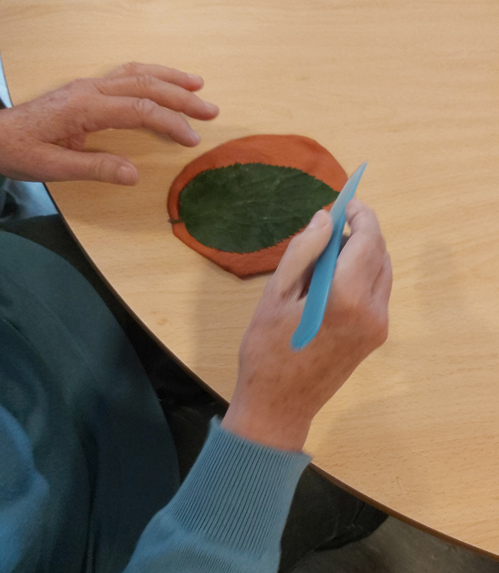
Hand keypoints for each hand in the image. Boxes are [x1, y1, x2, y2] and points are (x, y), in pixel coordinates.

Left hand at [0, 62, 218, 184]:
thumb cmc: (21, 151)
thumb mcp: (54, 167)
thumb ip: (95, 169)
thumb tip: (134, 174)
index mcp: (84, 108)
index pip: (138, 109)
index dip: (170, 122)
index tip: (192, 138)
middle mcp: (90, 90)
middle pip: (145, 85)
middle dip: (181, 97)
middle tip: (210, 110)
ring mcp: (89, 86)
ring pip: (137, 72)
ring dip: (170, 78)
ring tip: (198, 84)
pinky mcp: (88, 90)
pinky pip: (125, 74)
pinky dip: (151, 75)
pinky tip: (164, 80)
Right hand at [222, 200, 391, 450]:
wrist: (279, 405)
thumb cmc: (267, 349)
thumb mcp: (276, 294)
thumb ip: (304, 251)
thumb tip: (325, 218)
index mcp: (347, 297)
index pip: (368, 240)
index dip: (361, 214)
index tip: (345, 202)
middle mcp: (373, 311)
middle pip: (380, 254)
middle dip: (362, 232)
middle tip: (332, 225)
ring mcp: (378, 327)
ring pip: (382, 273)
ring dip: (364, 253)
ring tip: (329, 253)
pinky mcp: (375, 338)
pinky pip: (378, 293)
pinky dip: (363, 275)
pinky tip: (335, 281)